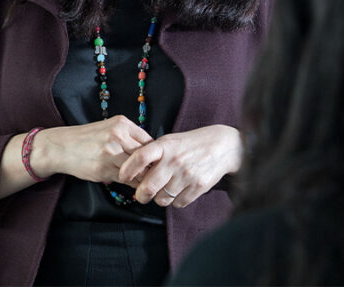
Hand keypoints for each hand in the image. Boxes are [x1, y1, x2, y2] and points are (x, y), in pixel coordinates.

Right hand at [33, 116, 152, 184]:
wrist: (61, 146)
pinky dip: (130, 183)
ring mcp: (111, 152)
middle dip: (149, 168)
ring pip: (138, 170)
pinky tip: (127, 183)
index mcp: (122, 124)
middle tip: (151, 176)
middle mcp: (118, 135)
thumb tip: (151, 154)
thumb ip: (128, 137)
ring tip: (141, 181)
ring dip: (140, 178)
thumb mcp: (109, 129)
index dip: (153, 155)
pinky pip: (126, 180)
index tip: (153, 163)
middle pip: (146, 156)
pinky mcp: (104, 169)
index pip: (149, 142)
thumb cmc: (87, 139)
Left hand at [117, 124, 241, 207]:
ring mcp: (186, 175)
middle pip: (148, 186)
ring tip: (163, 191)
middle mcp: (174, 161)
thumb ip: (153, 153)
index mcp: (164, 146)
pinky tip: (178, 191)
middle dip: (141, 195)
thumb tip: (133, 171)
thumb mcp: (169, 141)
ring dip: (159, 199)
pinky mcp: (198, 187)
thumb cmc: (189, 144)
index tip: (122, 176)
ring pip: (162, 199)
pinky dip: (175, 201)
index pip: (140, 157)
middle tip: (141, 195)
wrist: (221, 146)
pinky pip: (178, 203)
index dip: (128, 168)